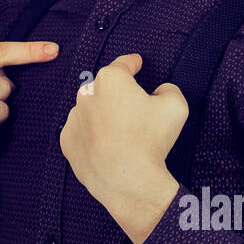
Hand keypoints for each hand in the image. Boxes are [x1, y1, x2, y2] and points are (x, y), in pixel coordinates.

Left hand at [60, 53, 185, 243]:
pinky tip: (108, 146)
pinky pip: (81, 131)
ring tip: (123, 134)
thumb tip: (161, 91)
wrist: (129, 181)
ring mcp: (74, 118)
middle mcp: (87, 94)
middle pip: (105, 88)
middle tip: (136, 111)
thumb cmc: (151, 142)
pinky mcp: (68, 140)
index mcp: (111, 80)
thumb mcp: (175, 107)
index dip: (132, 62)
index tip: (136, 62)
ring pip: (91, 109)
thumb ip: (169, 89)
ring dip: (104, 115)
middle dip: (119, 95)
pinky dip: (92, 135)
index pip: (123, 64)